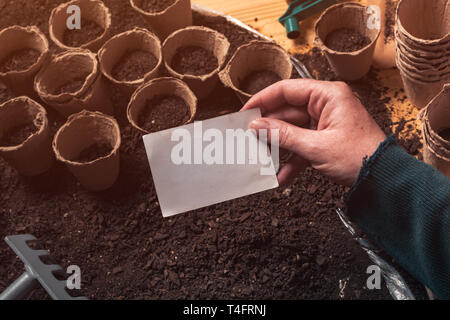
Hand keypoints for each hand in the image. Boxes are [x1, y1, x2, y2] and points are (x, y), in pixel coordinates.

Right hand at [241, 79, 385, 186]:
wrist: (384, 180)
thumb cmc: (361, 157)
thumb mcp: (316, 147)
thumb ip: (283, 135)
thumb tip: (258, 126)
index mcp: (328, 95)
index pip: (286, 90)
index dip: (262, 100)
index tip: (245, 112)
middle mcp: (326, 104)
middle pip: (287, 111)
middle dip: (269, 129)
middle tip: (250, 139)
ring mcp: (325, 122)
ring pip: (292, 130)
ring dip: (279, 147)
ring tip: (263, 159)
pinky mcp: (326, 138)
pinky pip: (302, 144)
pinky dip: (292, 159)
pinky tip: (281, 174)